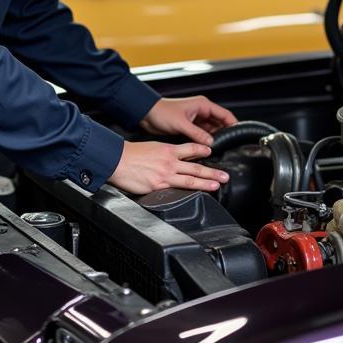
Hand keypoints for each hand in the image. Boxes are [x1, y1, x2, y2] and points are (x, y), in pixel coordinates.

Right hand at [107, 141, 228, 194]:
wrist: (117, 160)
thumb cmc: (130, 154)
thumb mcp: (151, 148)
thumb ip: (163, 153)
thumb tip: (171, 157)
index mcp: (167, 149)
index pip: (190, 148)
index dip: (202, 150)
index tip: (211, 152)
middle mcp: (169, 161)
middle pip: (196, 165)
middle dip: (212, 171)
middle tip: (225, 175)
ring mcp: (165, 174)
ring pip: (191, 178)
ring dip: (206, 182)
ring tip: (218, 185)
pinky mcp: (159, 185)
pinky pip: (178, 189)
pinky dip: (190, 191)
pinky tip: (197, 194)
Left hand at [139, 95, 236, 145]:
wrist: (146, 114)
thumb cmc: (162, 112)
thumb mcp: (181, 124)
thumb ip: (197, 134)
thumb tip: (211, 143)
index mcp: (203, 105)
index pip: (225, 115)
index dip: (234, 124)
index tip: (239, 135)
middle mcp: (201, 111)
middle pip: (220, 123)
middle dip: (224, 134)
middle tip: (229, 146)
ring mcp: (196, 119)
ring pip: (211, 130)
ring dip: (214, 138)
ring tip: (219, 149)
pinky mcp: (189, 126)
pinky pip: (202, 134)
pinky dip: (205, 140)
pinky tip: (207, 148)